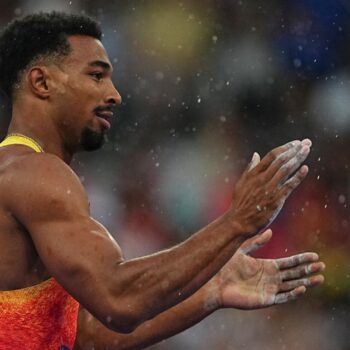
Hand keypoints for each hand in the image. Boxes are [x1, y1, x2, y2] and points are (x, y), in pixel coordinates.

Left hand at [209, 230, 324, 309]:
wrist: (214, 281)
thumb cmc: (225, 266)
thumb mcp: (242, 249)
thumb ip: (256, 242)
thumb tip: (270, 231)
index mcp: (266, 266)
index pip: (288, 263)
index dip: (301, 260)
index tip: (315, 256)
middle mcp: (270, 278)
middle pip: (293, 274)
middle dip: (308, 270)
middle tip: (322, 266)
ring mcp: (268, 289)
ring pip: (292, 286)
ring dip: (306, 282)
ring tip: (319, 278)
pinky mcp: (265, 299)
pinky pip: (282, 297)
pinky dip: (292, 294)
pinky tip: (302, 288)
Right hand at [230, 139, 311, 235]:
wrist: (240, 221)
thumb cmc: (240, 203)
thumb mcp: (241, 183)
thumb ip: (250, 168)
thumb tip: (256, 154)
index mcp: (254, 174)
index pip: (272, 156)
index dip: (285, 148)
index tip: (295, 143)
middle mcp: (262, 179)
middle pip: (281, 160)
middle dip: (295, 150)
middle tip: (306, 142)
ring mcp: (269, 189)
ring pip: (286, 170)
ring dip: (298, 159)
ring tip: (307, 150)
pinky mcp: (276, 199)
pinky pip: (289, 185)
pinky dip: (298, 176)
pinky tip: (305, 168)